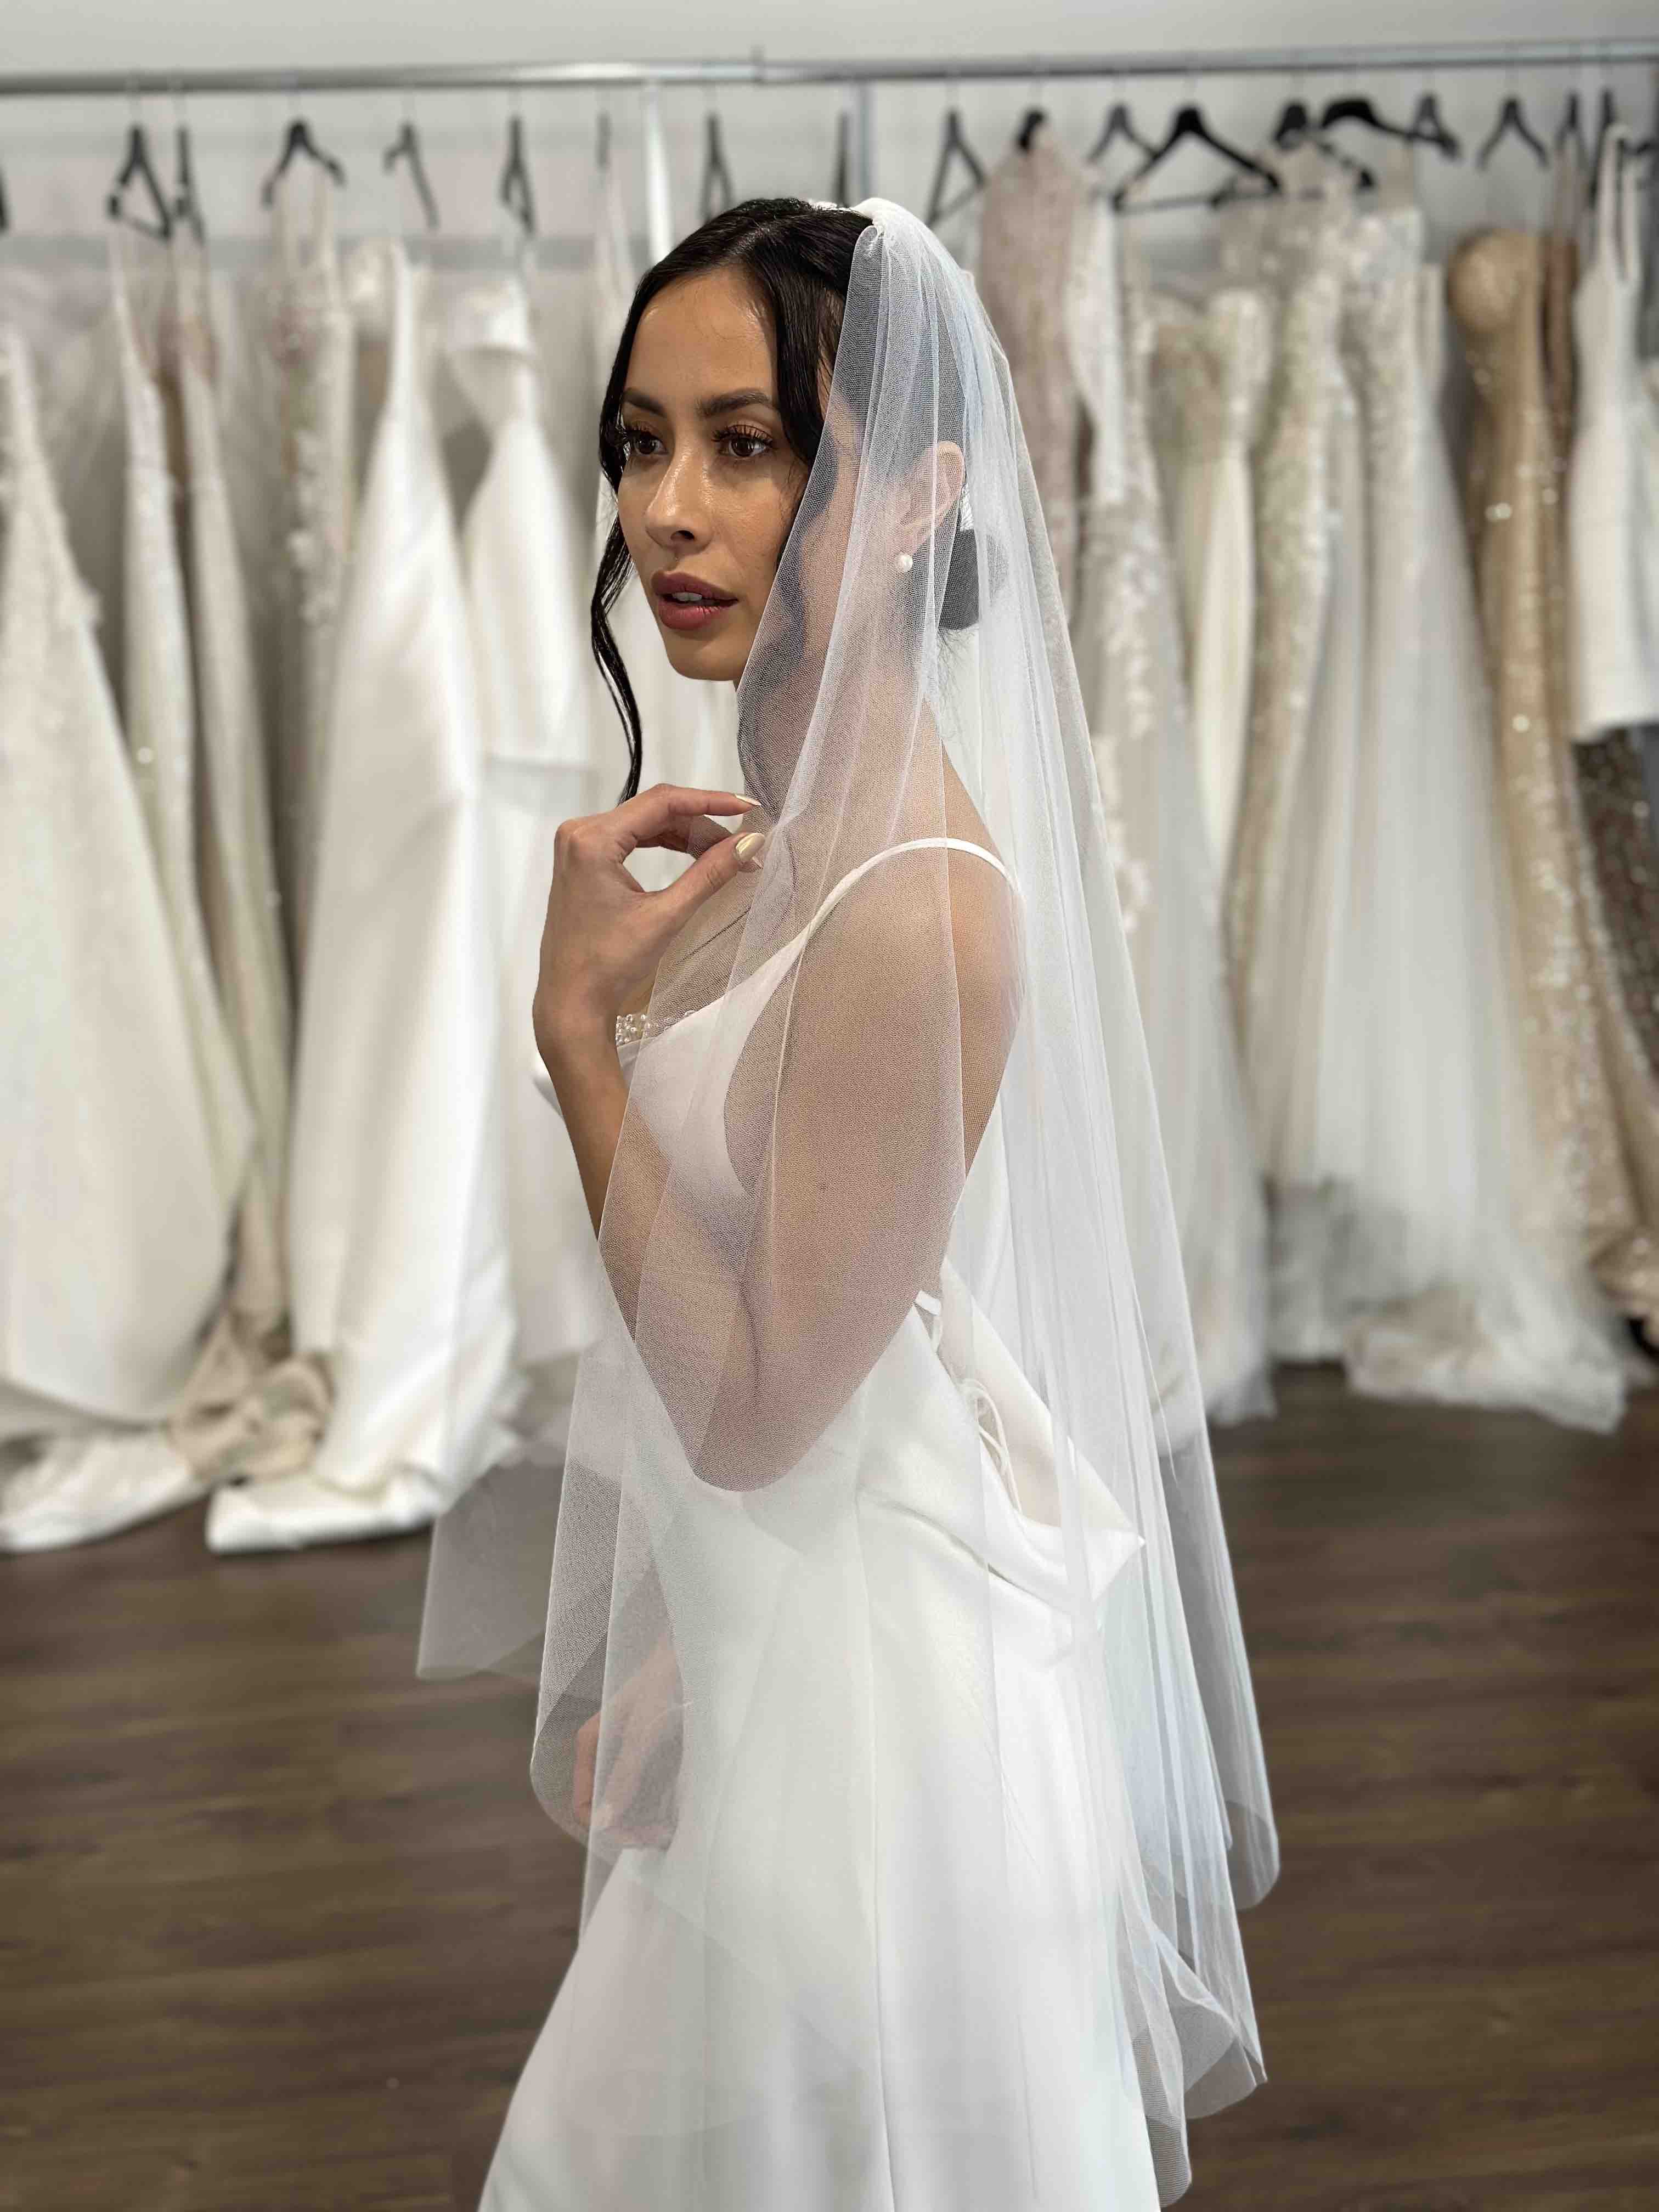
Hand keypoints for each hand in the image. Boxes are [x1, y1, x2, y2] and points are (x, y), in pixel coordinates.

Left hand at [533, 784, 762, 1065]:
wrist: (571, 1002)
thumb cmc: (610, 964)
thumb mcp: (666, 915)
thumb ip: (709, 874)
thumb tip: (750, 842)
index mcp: (592, 839)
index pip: (662, 803)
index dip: (710, 801)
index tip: (747, 807)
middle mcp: (580, 833)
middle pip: (655, 812)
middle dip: (703, 827)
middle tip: (743, 847)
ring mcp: (579, 847)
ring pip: (646, 826)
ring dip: (687, 838)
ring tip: (726, 856)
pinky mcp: (583, 863)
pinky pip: (632, 842)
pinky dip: (665, 848)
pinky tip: (695, 858)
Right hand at [572, 1632, 683, 1851]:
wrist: (693, 1653)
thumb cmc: (664, 1685)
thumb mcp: (644, 1733)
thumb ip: (624, 1776)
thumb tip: (603, 1822)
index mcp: (590, 1745)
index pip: (586, 1804)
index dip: (608, 1826)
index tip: (640, 1835)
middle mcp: (605, 1754)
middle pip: (606, 1808)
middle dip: (629, 1827)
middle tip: (662, 1836)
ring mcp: (628, 1756)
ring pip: (627, 1804)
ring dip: (644, 1822)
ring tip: (670, 1830)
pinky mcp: (651, 1755)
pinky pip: (647, 1792)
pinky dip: (657, 1807)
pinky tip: (675, 1814)